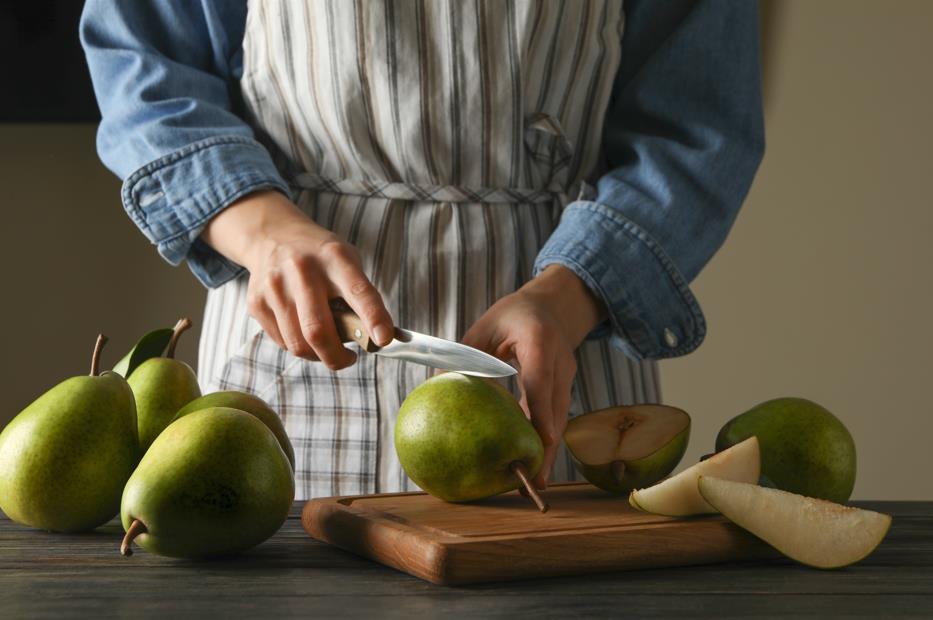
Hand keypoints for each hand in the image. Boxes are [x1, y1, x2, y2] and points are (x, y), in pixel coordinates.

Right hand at [201, 190, 393, 369]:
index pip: (357, 291)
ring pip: (298, 343)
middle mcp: (302, 270)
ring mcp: (275, 286)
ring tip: (328, 347)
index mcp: (335, 257)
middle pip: (317, 330)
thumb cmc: (320, 256)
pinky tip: (305, 334)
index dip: (373, 318)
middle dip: (337, 357)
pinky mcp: (257, 303)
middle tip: (349, 359)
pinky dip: (300, 347)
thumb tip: (377, 338)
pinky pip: (282, 342)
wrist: (272, 236)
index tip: (384, 340)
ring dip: (319, 356)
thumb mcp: (347, 261)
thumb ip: (361, 296)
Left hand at [461, 265, 606, 487]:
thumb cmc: (513, 316)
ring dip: (549, 449)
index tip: (541, 439)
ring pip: (561, 417)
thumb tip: (439, 389)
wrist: (553, 306)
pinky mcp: (566, 386)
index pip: (540, 379)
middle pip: (556, 408)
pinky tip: (536, 461)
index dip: (540, 410)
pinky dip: (547, 437)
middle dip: (547, 445)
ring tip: (536, 481)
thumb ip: (466, 356)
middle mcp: (560, 360)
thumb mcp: (485, 328)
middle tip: (536, 480)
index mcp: (538, 339)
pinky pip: (557, 415)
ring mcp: (568, 375)